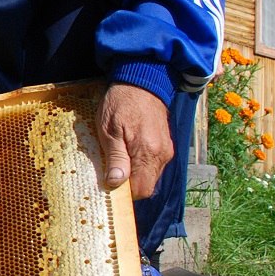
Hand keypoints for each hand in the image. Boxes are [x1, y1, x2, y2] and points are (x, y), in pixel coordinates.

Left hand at [96, 83, 172, 198]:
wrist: (142, 81)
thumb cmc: (120, 103)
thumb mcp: (109, 130)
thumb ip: (115, 158)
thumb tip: (115, 184)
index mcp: (148, 152)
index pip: (141, 189)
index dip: (124, 194)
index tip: (109, 186)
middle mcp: (162, 154)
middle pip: (147, 186)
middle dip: (129, 187)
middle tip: (110, 176)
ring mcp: (166, 150)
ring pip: (150, 176)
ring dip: (134, 176)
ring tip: (117, 163)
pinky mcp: (166, 145)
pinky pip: (153, 166)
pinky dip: (140, 167)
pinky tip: (127, 156)